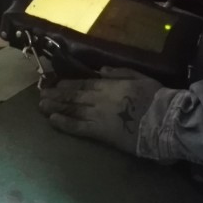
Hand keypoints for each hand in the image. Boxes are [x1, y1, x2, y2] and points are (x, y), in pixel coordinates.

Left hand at [39, 66, 162, 154]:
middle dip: (56, 96)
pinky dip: (64, 124)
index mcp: (109, 85)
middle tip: (42, 95)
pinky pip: (77, 127)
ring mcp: (96, 116)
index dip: (67, 84)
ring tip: (42, 107)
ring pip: (71, 110)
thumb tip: (101, 69)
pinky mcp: (99, 132)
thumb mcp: (139, 77)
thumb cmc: (154, 97)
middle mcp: (98, 99)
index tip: (55, 84)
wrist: (160, 120)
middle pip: (73, 97)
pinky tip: (53, 121)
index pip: (83, 83)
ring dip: (55, 108)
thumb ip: (119, 73)